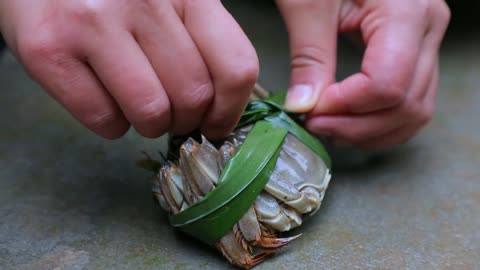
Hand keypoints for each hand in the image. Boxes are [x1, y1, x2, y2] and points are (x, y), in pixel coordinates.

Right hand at [0, 0, 257, 138]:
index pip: (235, 66)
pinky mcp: (48, 47)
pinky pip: (104, 119)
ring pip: (151, 113)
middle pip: (193, 96)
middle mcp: (143, 0)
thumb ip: (200, 40)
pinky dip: (109, 124)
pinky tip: (103, 99)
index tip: (216, 124)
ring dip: (148, 124)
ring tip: (135, 105)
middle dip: (183, 120)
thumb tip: (221, 106)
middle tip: (168, 112)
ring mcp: (93, 21)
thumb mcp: (170, 0)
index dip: (229, 110)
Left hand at [276, 0, 449, 148]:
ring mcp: (428, 40)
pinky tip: (350, 121)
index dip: (345, 107)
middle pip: (405, 105)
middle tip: (315, 126)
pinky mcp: (416, 50)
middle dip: (357, 127)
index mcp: (406, 12)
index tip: (310, 110)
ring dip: (370, 131)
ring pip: (415, 110)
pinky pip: (411, 99)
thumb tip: (303, 106)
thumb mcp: (309, 2)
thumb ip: (309, 55)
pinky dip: (381, 120)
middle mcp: (429, 28)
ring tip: (330, 128)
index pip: (386, 85)